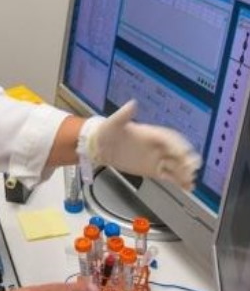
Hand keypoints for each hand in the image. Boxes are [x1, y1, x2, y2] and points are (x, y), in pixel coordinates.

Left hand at [84, 100, 201, 189]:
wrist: (99, 146)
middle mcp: (158, 146)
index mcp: (152, 133)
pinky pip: (170, 175)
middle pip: (178, 152)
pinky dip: (179, 181)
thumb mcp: (114, 122)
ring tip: (190, 181)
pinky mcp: (153, 169)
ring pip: (176, 166)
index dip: (178, 145)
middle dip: (186, 160)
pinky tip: (187, 187)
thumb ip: (124, 115)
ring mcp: (157, 158)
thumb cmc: (107, 131)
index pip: (170, 138)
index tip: (184, 153)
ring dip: (185, 173)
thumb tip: (132, 104)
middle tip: (192, 168)